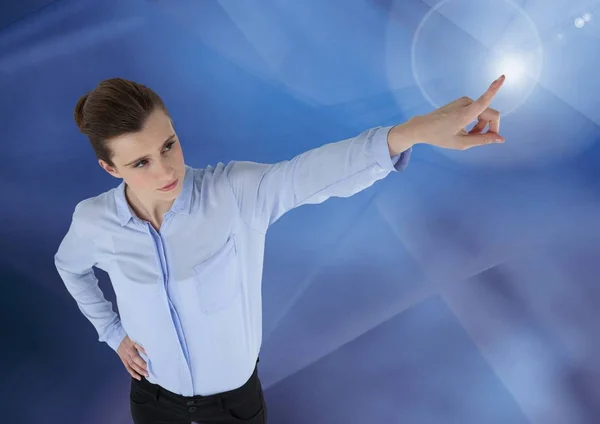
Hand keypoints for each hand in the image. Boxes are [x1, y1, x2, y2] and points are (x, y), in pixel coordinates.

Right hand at [117, 335, 147, 379]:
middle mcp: (127, 353)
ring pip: (132, 366)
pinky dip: (133, 373)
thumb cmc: (128, 338)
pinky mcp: (123, 361)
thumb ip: (140, 344)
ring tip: (146, 375)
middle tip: (150, 371)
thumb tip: (148, 351)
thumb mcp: (134, 338)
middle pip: (134, 361)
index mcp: (130, 347)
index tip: (151, 362)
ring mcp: (124, 358)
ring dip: (139, 371)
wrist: (116, 338)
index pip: (136, 354)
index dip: (143, 359)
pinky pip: (128, 368)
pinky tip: (139, 377)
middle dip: (142, 367)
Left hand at [389, 75, 505, 152]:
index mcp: (465, 114)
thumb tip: (501, 139)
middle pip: (490, 114)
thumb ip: (483, 140)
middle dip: (488, 128)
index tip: (503, 76)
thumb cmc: (440, 136)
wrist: (422, 127)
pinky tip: (464, 128)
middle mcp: (466, 103)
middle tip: (477, 139)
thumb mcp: (462, 143)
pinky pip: (477, 111)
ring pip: (484, 113)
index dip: (494, 89)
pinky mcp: (462, 101)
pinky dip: (475, 121)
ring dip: (480, 126)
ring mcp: (464, 100)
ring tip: (467, 134)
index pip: (484, 100)